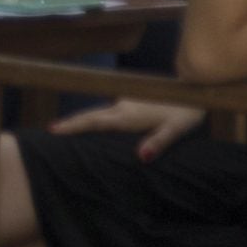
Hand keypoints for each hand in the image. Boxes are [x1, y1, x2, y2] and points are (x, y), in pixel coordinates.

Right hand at [49, 98, 205, 159]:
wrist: (195, 89)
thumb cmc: (187, 111)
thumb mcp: (176, 129)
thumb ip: (159, 142)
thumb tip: (141, 157)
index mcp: (129, 115)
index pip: (96, 121)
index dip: (75, 125)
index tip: (54, 129)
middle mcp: (123, 106)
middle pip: (92, 114)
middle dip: (72, 122)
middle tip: (52, 130)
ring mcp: (127, 100)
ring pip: (101, 112)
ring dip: (85, 120)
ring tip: (68, 130)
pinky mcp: (132, 99)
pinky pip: (110, 111)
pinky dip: (99, 118)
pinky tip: (98, 126)